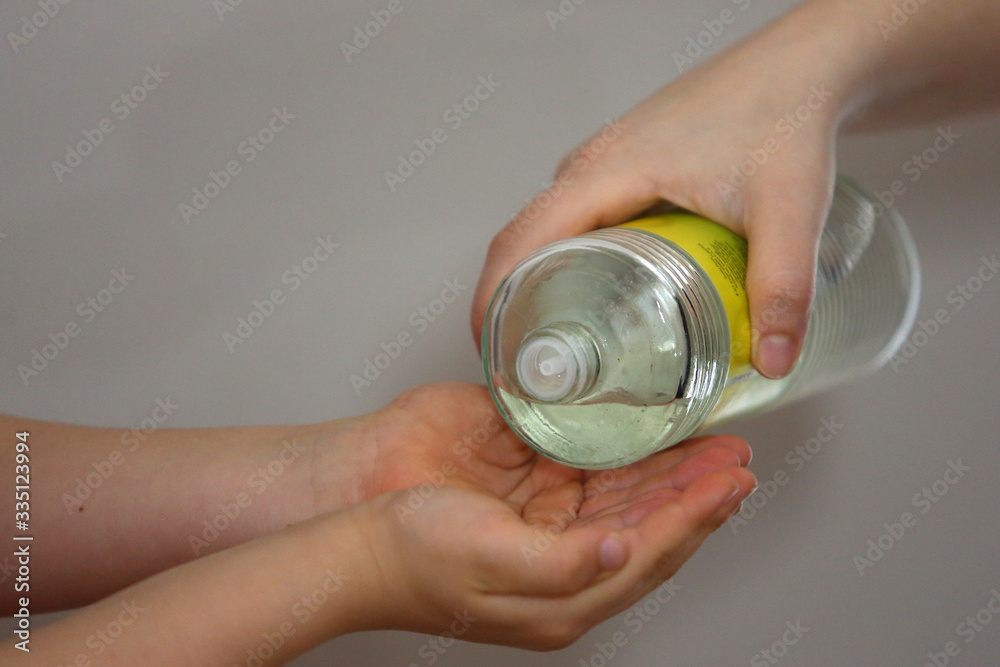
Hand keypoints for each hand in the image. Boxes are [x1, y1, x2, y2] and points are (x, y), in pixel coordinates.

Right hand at [337, 384, 755, 647]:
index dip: (694, 517)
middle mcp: (563, 564)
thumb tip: (624, 550)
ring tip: (710, 448)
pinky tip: (645, 440)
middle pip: (649, 527)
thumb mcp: (490, 563)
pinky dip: (626, 458)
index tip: (730, 482)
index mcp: (560, 598)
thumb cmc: (411, 557)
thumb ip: (563, 565)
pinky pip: (591, 477)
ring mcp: (546, 527)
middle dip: (696, 493)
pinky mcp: (527, 493)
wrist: (355, 528)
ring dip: (670, 474)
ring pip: (627, 500)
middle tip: (735, 459)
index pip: (648, 553)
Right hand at [471, 12, 857, 378]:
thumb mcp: (787, 208)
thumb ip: (782, 287)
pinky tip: (596, 298)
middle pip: (521, 244)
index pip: (518, 243)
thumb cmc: (784, 112)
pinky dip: (567, 263)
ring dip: (538, 286)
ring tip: (556, 347)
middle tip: (531, 373)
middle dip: (511, 309)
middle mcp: (591, 165)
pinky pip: (575, 222)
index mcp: (605, 170)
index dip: (493, 306)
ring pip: (547, 233)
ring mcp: (604, 165)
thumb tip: (771, 360)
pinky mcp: (623, 168)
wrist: (801, 65)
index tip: (498, 362)